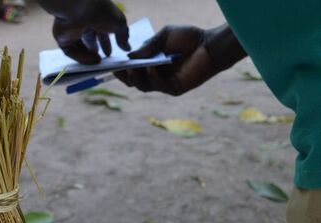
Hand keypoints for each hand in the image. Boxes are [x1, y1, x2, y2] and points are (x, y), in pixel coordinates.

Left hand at [48, 0, 129, 63]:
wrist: (79, 7)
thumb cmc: (101, 12)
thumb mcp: (119, 23)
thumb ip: (123, 36)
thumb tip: (127, 48)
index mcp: (95, 16)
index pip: (100, 32)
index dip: (105, 43)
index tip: (109, 54)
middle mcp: (83, 22)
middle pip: (89, 40)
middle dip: (95, 50)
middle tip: (103, 61)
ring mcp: (71, 30)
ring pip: (79, 48)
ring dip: (89, 56)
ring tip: (99, 62)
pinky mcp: (62, 38)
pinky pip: (70, 51)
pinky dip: (81, 57)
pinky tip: (92, 60)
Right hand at [116, 24, 245, 95]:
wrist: (210, 44)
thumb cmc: (189, 38)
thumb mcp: (164, 36)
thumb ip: (149, 45)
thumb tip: (131, 55)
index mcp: (151, 64)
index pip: (132, 71)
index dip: (120, 69)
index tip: (110, 64)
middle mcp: (156, 76)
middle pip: (134, 82)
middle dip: (124, 76)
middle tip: (118, 68)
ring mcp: (165, 84)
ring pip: (143, 86)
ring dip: (136, 77)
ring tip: (131, 67)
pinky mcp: (175, 88)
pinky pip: (159, 86)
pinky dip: (153, 77)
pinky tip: (151, 67)